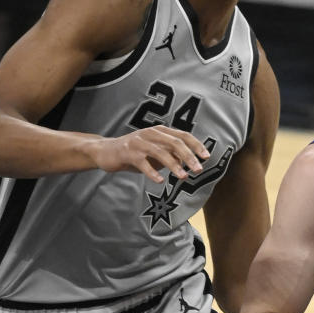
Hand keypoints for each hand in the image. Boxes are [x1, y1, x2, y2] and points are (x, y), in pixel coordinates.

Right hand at [92, 126, 208, 183]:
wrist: (106, 151)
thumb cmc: (135, 153)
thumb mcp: (156, 152)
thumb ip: (172, 155)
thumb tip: (190, 164)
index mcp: (160, 131)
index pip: (183, 136)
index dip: (196, 146)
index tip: (207, 157)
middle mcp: (151, 133)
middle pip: (174, 143)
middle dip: (189, 156)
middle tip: (199, 169)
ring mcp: (139, 142)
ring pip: (160, 152)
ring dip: (174, 165)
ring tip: (183, 177)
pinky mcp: (128, 153)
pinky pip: (143, 163)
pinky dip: (152, 172)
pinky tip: (160, 180)